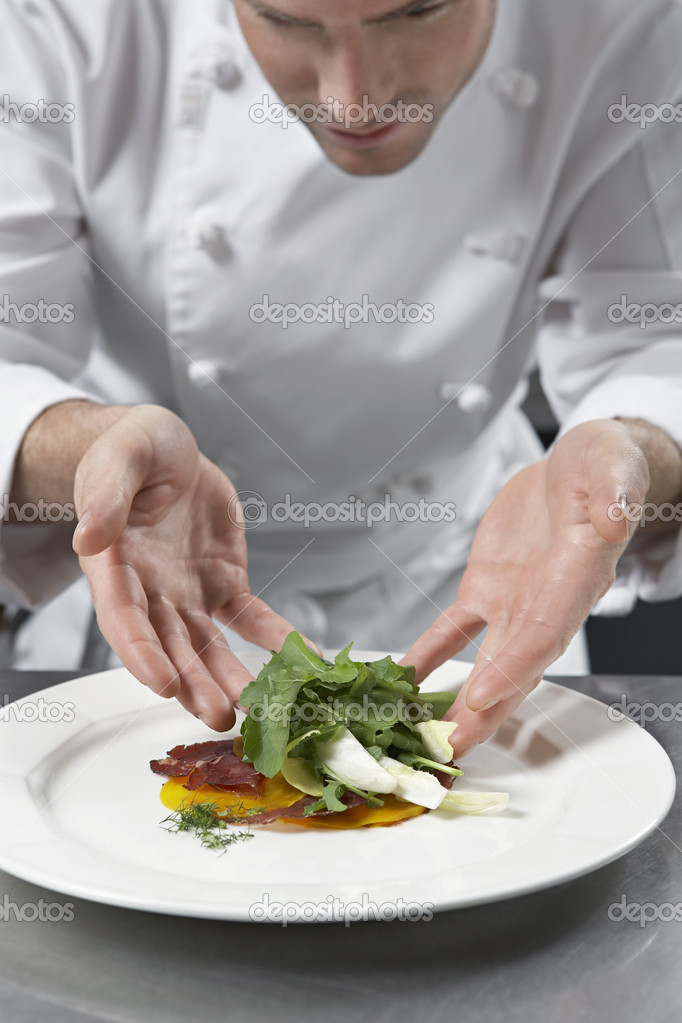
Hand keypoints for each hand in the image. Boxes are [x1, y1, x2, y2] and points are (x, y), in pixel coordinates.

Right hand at [72, 405, 306, 729]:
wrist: (166, 451)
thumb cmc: (132, 451)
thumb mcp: (120, 458)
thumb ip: (106, 496)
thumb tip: (89, 536)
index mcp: (115, 565)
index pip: (123, 617)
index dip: (140, 652)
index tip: (161, 683)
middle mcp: (149, 592)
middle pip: (168, 646)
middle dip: (191, 683)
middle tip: (217, 715)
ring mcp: (187, 595)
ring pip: (207, 646)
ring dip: (228, 679)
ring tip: (253, 713)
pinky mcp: (224, 585)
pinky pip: (251, 619)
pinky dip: (275, 640)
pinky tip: (302, 660)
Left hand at [402, 419, 657, 757]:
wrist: (580, 470)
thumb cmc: (604, 469)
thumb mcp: (613, 467)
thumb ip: (614, 494)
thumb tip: (612, 517)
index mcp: (576, 579)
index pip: (543, 633)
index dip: (513, 669)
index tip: (481, 700)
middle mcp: (545, 604)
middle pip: (511, 668)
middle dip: (481, 713)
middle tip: (446, 750)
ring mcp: (513, 602)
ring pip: (480, 663)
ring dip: (453, 701)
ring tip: (420, 736)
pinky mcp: (486, 589)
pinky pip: (452, 631)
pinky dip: (427, 657)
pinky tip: (400, 683)